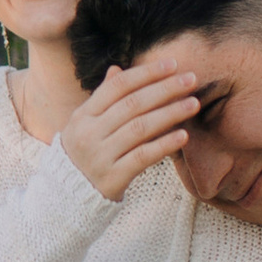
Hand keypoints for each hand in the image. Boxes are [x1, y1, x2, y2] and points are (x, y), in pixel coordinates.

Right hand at [57, 58, 202, 203]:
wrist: (68, 196)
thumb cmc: (84, 153)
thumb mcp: (85, 124)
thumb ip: (102, 97)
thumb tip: (117, 69)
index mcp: (83, 115)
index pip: (117, 87)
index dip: (146, 73)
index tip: (172, 64)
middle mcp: (90, 133)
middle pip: (132, 105)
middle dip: (164, 89)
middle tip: (191, 79)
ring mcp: (100, 156)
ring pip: (140, 129)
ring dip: (170, 114)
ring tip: (193, 104)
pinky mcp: (113, 178)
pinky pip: (142, 157)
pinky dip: (163, 145)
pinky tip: (183, 136)